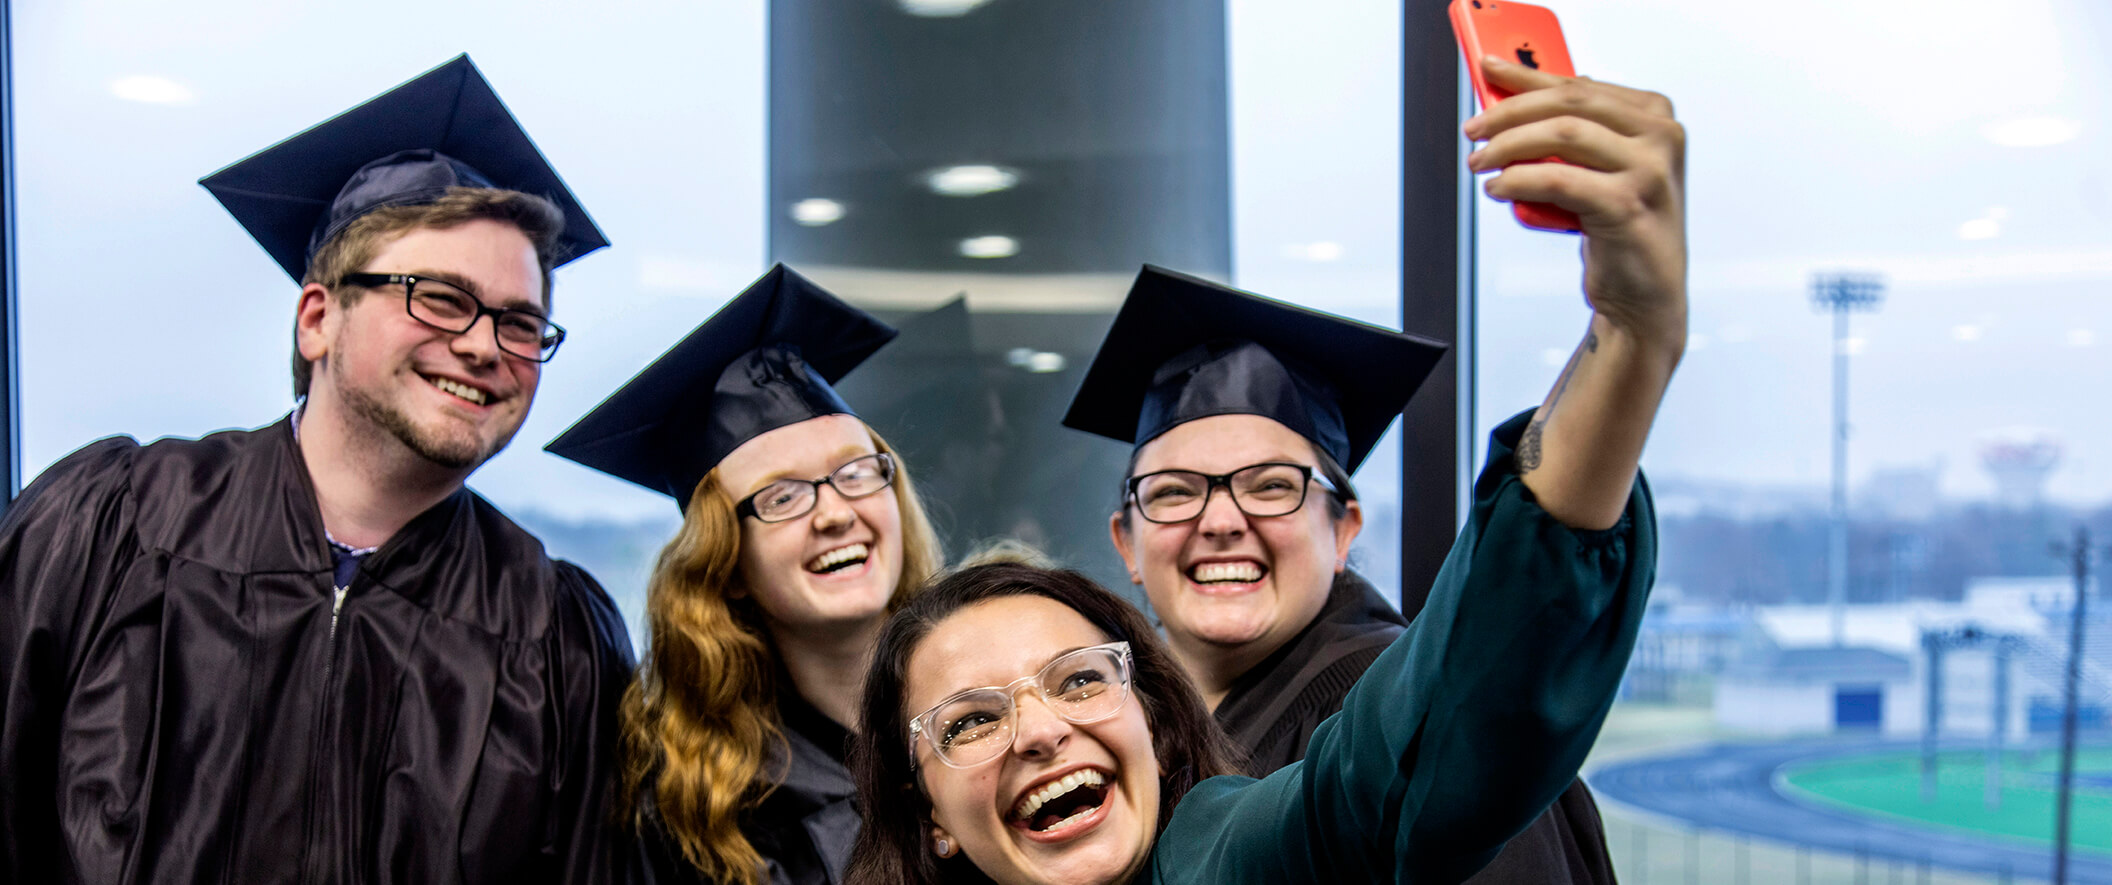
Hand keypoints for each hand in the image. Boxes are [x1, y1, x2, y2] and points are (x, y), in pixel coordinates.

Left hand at [1464, 55, 1686, 355]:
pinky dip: (1520, 180)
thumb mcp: (1599, 170)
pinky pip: (1559, 180)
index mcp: (1655, 117)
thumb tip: (1510, 101)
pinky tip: (1498, 188)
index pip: (1579, 85)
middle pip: (1570, 104)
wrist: (1644, 295)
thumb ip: (1572, 134)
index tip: (1487, 70)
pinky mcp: (1629, 206)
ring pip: (1563, 134)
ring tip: (1480, 163)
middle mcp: (1661, 137)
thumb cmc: (1618, 228)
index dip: (1527, 76)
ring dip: (1509, 146)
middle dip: (1510, 112)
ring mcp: (1650, 171)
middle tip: (1473, 129)